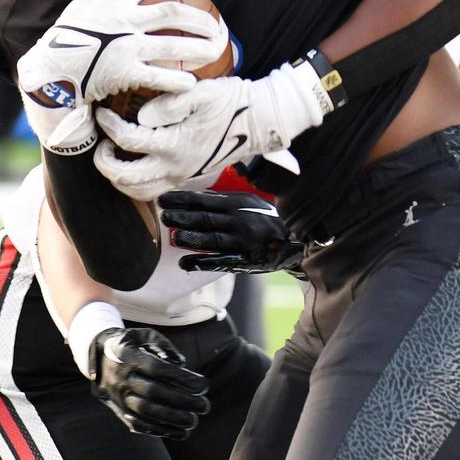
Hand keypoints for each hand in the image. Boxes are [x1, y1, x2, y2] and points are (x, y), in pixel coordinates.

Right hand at [17, 0, 226, 152]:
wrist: (48, 72)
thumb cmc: (64, 39)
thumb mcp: (81, 8)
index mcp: (113, 1)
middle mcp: (123, 21)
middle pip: (173, 13)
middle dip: (199, 18)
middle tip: (216, 26)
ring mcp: (125, 47)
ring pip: (173, 45)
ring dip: (199, 48)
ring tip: (216, 51)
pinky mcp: (125, 73)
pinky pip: (160, 77)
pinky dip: (179, 80)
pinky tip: (193, 83)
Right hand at [89, 327, 210, 438]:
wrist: (97, 357)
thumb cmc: (130, 343)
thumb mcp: (144, 335)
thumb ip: (164, 345)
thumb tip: (182, 364)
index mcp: (127, 356)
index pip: (157, 369)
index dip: (181, 378)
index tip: (204, 385)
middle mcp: (120, 378)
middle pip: (153, 392)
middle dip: (182, 401)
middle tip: (205, 405)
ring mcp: (118, 397)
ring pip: (145, 412)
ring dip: (172, 419)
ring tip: (194, 421)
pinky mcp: (119, 410)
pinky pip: (139, 424)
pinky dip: (161, 430)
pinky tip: (181, 432)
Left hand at [93, 60, 331, 200]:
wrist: (257, 121)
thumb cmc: (230, 101)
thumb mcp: (201, 92)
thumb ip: (169, 103)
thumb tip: (142, 117)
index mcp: (176, 144)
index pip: (128, 139)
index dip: (109, 126)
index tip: (103, 113)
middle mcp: (176, 167)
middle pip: (125, 178)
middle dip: (104, 161)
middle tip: (102, 142)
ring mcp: (181, 176)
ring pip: (137, 192)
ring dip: (117, 177)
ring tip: (113, 155)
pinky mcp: (186, 179)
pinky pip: (152, 192)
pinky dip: (135, 184)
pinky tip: (132, 164)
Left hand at [159, 190, 304, 275]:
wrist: (295, 240)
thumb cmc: (266, 217)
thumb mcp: (250, 201)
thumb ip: (226, 199)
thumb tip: (198, 196)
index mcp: (239, 203)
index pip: (205, 200)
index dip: (183, 200)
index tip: (164, 199)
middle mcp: (239, 221)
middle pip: (205, 219)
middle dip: (182, 217)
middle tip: (164, 216)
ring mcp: (242, 242)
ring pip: (211, 240)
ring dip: (190, 239)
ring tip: (174, 237)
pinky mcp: (244, 261)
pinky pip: (220, 262)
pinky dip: (201, 263)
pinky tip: (185, 263)